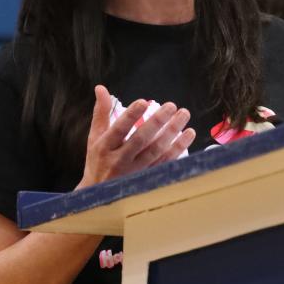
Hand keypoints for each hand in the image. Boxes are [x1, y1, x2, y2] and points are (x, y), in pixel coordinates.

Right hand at [76, 85, 194, 189]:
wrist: (99, 195)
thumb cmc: (97, 160)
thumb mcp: (95, 136)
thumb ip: (101, 112)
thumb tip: (101, 87)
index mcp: (105, 147)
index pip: (119, 129)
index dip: (131, 116)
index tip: (144, 101)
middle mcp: (119, 160)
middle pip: (141, 139)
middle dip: (157, 121)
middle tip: (172, 106)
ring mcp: (135, 171)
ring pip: (156, 151)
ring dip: (172, 132)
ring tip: (184, 115)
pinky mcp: (147, 178)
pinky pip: (165, 162)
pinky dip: (178, 148)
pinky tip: (188, 135)